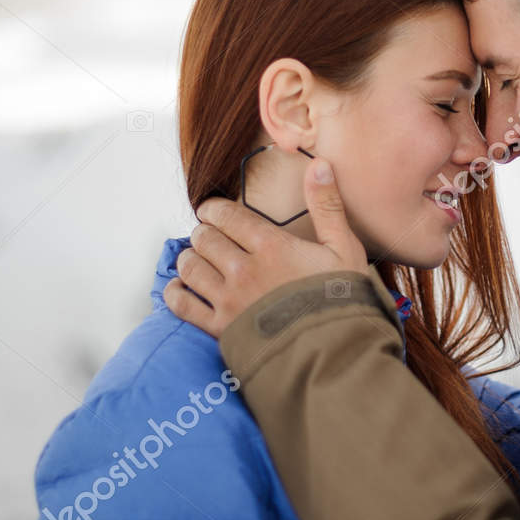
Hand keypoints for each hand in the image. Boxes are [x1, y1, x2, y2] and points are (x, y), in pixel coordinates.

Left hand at [163, 157, 366, 337]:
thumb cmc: (343, 302)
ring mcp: (229, 300)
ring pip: (189, 267)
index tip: (213, 211)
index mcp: (271, 246)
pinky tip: (181, 287)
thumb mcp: (344, 248)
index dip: (213, 209)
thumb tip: (318, 164)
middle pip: (203, 238)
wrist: (336, 355)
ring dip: (190, 259)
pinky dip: (175, 293)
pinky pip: (182, 305)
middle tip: (210, 236)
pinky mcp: (221, 329)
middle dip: (204, 233)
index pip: (225, 215)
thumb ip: (327, 205)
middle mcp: (244, 270)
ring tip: (198, 259)